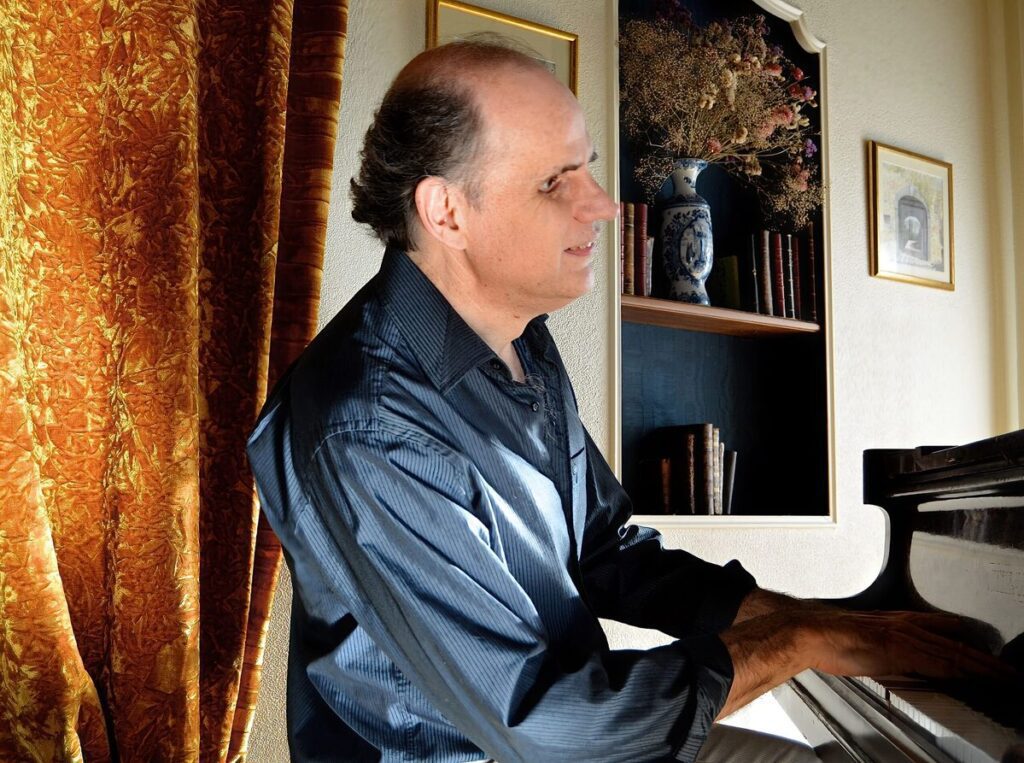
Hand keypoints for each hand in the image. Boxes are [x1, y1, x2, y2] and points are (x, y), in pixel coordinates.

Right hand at [800, 610, 1013, 681]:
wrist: (807, 632)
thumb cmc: (831, 639)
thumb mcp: (870, 643)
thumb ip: (892, 652)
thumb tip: (908, 666)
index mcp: (901, 623)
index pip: (950, 634)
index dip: (975, 649)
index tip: (995, 663)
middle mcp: (907, 625)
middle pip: (959, 645)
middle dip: (989, 663)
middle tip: (1014, 676)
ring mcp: (903, 636)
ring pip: (953, 652)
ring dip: (983, 668)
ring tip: (1005, 680)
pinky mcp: (895, 648)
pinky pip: (934, 660)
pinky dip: (957, 670)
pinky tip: (971, 678)